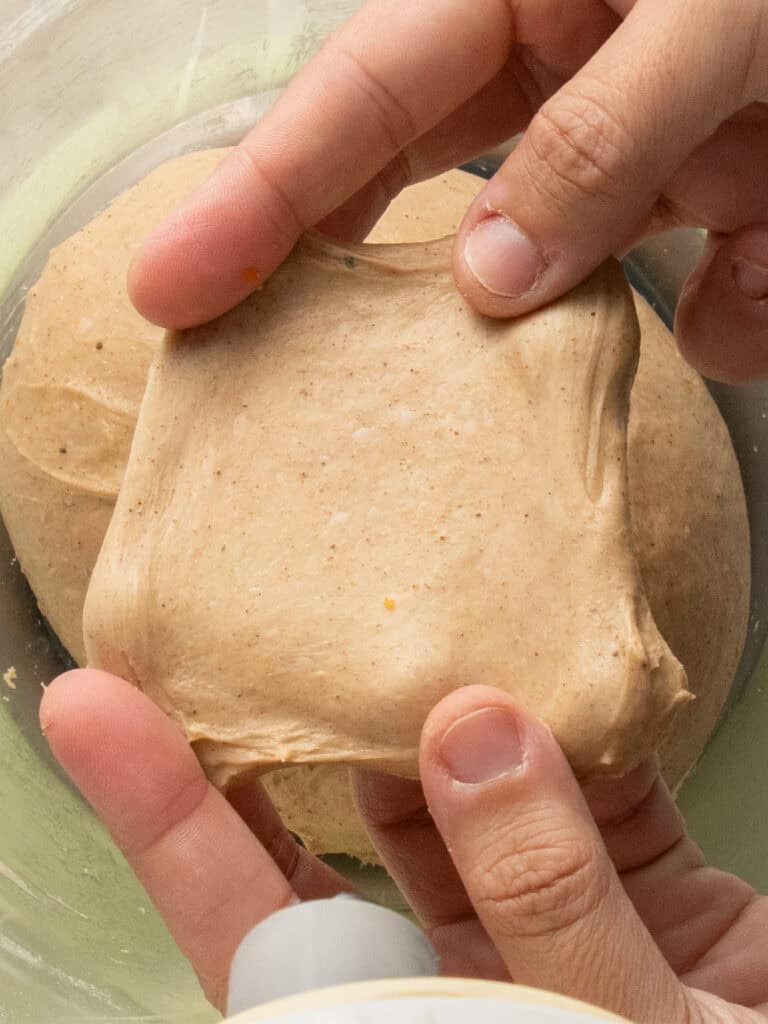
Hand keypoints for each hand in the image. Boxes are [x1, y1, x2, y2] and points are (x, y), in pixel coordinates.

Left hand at [42, 673, 767, 1020]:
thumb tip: (472, 733)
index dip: (166, 820)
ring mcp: (547, 923)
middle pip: (340, 845)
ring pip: (460, 797)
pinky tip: (554, 657)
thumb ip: (543, 898)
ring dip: (441, 712)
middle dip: (281, 731)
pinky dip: (582, 722)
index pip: (251, 931)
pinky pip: (598, 783)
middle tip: (221, 618)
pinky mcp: (644, 883)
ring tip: (404, 618)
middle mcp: (459, 980)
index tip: (87, 706)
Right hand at [128, 0, 767, 382]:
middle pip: (417, 200)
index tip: (168, 289)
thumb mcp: (715, 15)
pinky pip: (705, 308)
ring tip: (679, 257)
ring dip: (599, 317)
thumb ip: (596, 138)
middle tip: (256, 374)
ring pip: (568, 283)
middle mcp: (567, 85)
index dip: (253, 203)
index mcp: (528, 0)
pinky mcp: (724, 224)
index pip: (355, 107)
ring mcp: (645, 167)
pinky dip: (748, 310)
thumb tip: (486, 279)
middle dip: (354, 289)